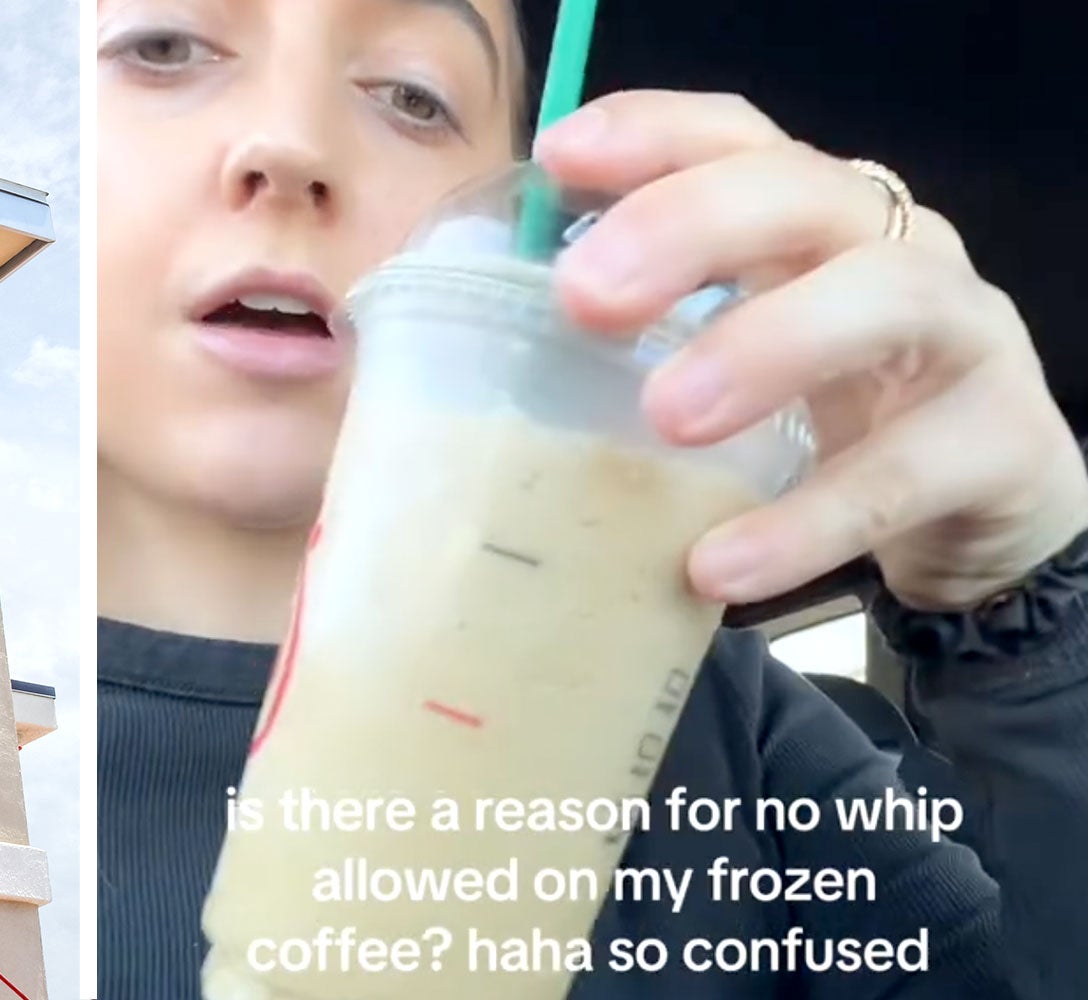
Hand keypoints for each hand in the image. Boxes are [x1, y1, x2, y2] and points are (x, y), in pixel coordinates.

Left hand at [534, 90, 1087, 610]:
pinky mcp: (1002, 443)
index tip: (558, 159)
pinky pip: (905, 475)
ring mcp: (963, 336)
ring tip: (666, 418)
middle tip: (584, 298)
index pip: (739, 138)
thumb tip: (476, 362)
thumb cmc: (827, 418)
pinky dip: (806, 522)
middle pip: (802, 191)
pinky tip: (717, 563)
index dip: (652, 134)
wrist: (986, 515)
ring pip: (885, 297)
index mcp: (812, 221)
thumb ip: (642, 346)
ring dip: (766, 346)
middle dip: (688, 227)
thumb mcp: (735, 360)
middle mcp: (894, 248)